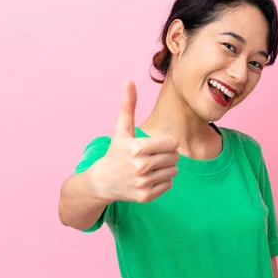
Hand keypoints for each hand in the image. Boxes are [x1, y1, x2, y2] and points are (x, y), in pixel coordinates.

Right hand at [91, 80, 178, 202]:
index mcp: (136, 148)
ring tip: (150, 166)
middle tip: (151, 156)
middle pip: (175, 157)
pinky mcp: (146, 197)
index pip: (172, 143)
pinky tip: (148, 178)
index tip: (153, 144)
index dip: (166, 142)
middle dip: (166, 155)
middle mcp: (140, 167)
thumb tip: (129, 81)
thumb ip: (128, 105)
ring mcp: (143, 183)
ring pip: (174, 171)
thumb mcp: (121, 129)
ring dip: (165, 168)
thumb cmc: (116, 152)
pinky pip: (169, 184)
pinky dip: (162, 181)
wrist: (102, 182)